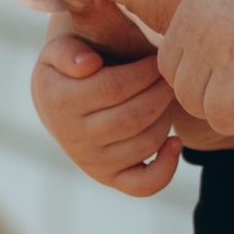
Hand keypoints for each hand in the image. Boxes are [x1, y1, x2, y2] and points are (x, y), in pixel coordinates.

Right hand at [31, 5, 184, 198]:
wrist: (59, 100)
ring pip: (145, 142)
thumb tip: (88, 65)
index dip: (145, 72)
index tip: (157, 57)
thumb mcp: (60, 47)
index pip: (115, 88)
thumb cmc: (71, 64)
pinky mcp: (110, 179)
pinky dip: (166, 168)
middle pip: (134, 116)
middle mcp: (72, 137)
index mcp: (59, 101)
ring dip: (166, 116)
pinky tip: (174, 142)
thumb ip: (68, 49)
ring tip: (167, 95)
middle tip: (170, 76)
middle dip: (161, 92)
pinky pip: (143, 186)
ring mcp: (92, 161)